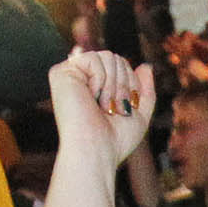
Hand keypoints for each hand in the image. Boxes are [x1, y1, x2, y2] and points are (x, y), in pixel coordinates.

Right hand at [47, 48, 154, 166]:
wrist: (96, 151)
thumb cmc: (115, 140)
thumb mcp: (140, 115)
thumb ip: (145, 91)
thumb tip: (146, 65)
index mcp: (96, 87)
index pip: (123, 67)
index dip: (131, 85)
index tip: (124, 109)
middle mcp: (82, 79)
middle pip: (117, 58)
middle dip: (124, 85)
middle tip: (113, 109)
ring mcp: (70, 75)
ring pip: (108, 56)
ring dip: (113, 85)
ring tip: (103, 106)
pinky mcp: (61, 72)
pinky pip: (93, 57)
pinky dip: (100, 79)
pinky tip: (91, 96)